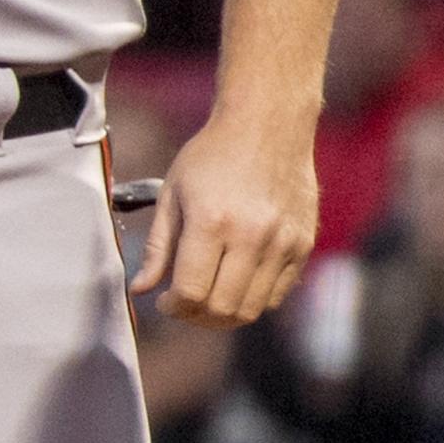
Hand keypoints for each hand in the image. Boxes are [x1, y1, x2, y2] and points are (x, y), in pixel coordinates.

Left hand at [130, 112, 319, 329]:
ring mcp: (282, 244)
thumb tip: (140, 288)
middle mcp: (251, 236)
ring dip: (224, 314)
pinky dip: (252, 300)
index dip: (173, 307)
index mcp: (211, 221)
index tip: (164, 301)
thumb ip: (158, 245)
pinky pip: (276, 295)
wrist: (268, 126)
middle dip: (196, 316)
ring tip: (207, 297)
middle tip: (183, 304)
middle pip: (222, 309)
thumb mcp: (172, 192)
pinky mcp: (302, 246)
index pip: (191, 291)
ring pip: (251, 310)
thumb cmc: (212, 156)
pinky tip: (235, 281)